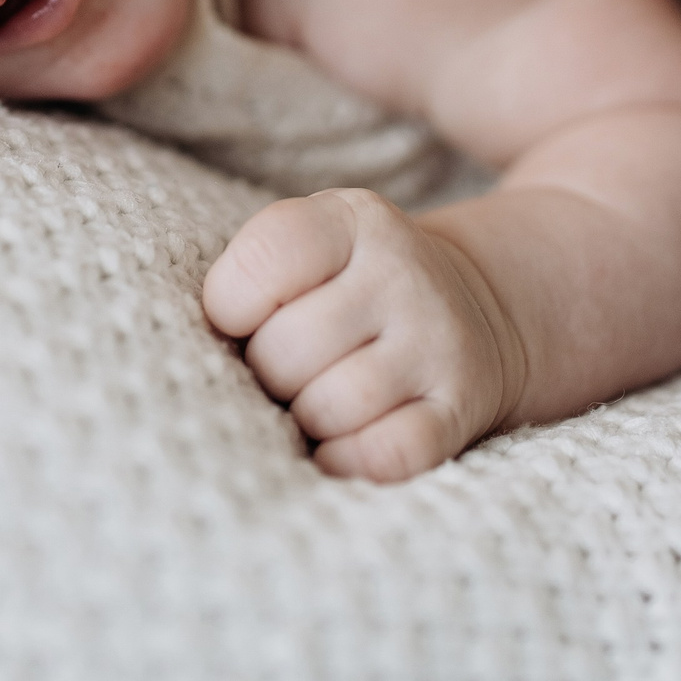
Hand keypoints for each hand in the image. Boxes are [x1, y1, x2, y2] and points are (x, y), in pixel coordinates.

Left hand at [201, 188, 526, 482]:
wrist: (473, 306)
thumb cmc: (351, 285)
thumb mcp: (313, 245)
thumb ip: (254, 275)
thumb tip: (207, 362)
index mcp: (354, 219)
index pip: (263, 260)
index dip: (230, 304)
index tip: (244, 317)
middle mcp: (403, 273)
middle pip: (285, 350)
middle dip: (267, 372)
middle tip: (287, 368)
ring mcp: (437, 341)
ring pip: (327, 408)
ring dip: (304, 420)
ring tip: (314, 400)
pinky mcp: (459, 406)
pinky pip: (384, 455)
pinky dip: (346, 461)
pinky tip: (337, 446)